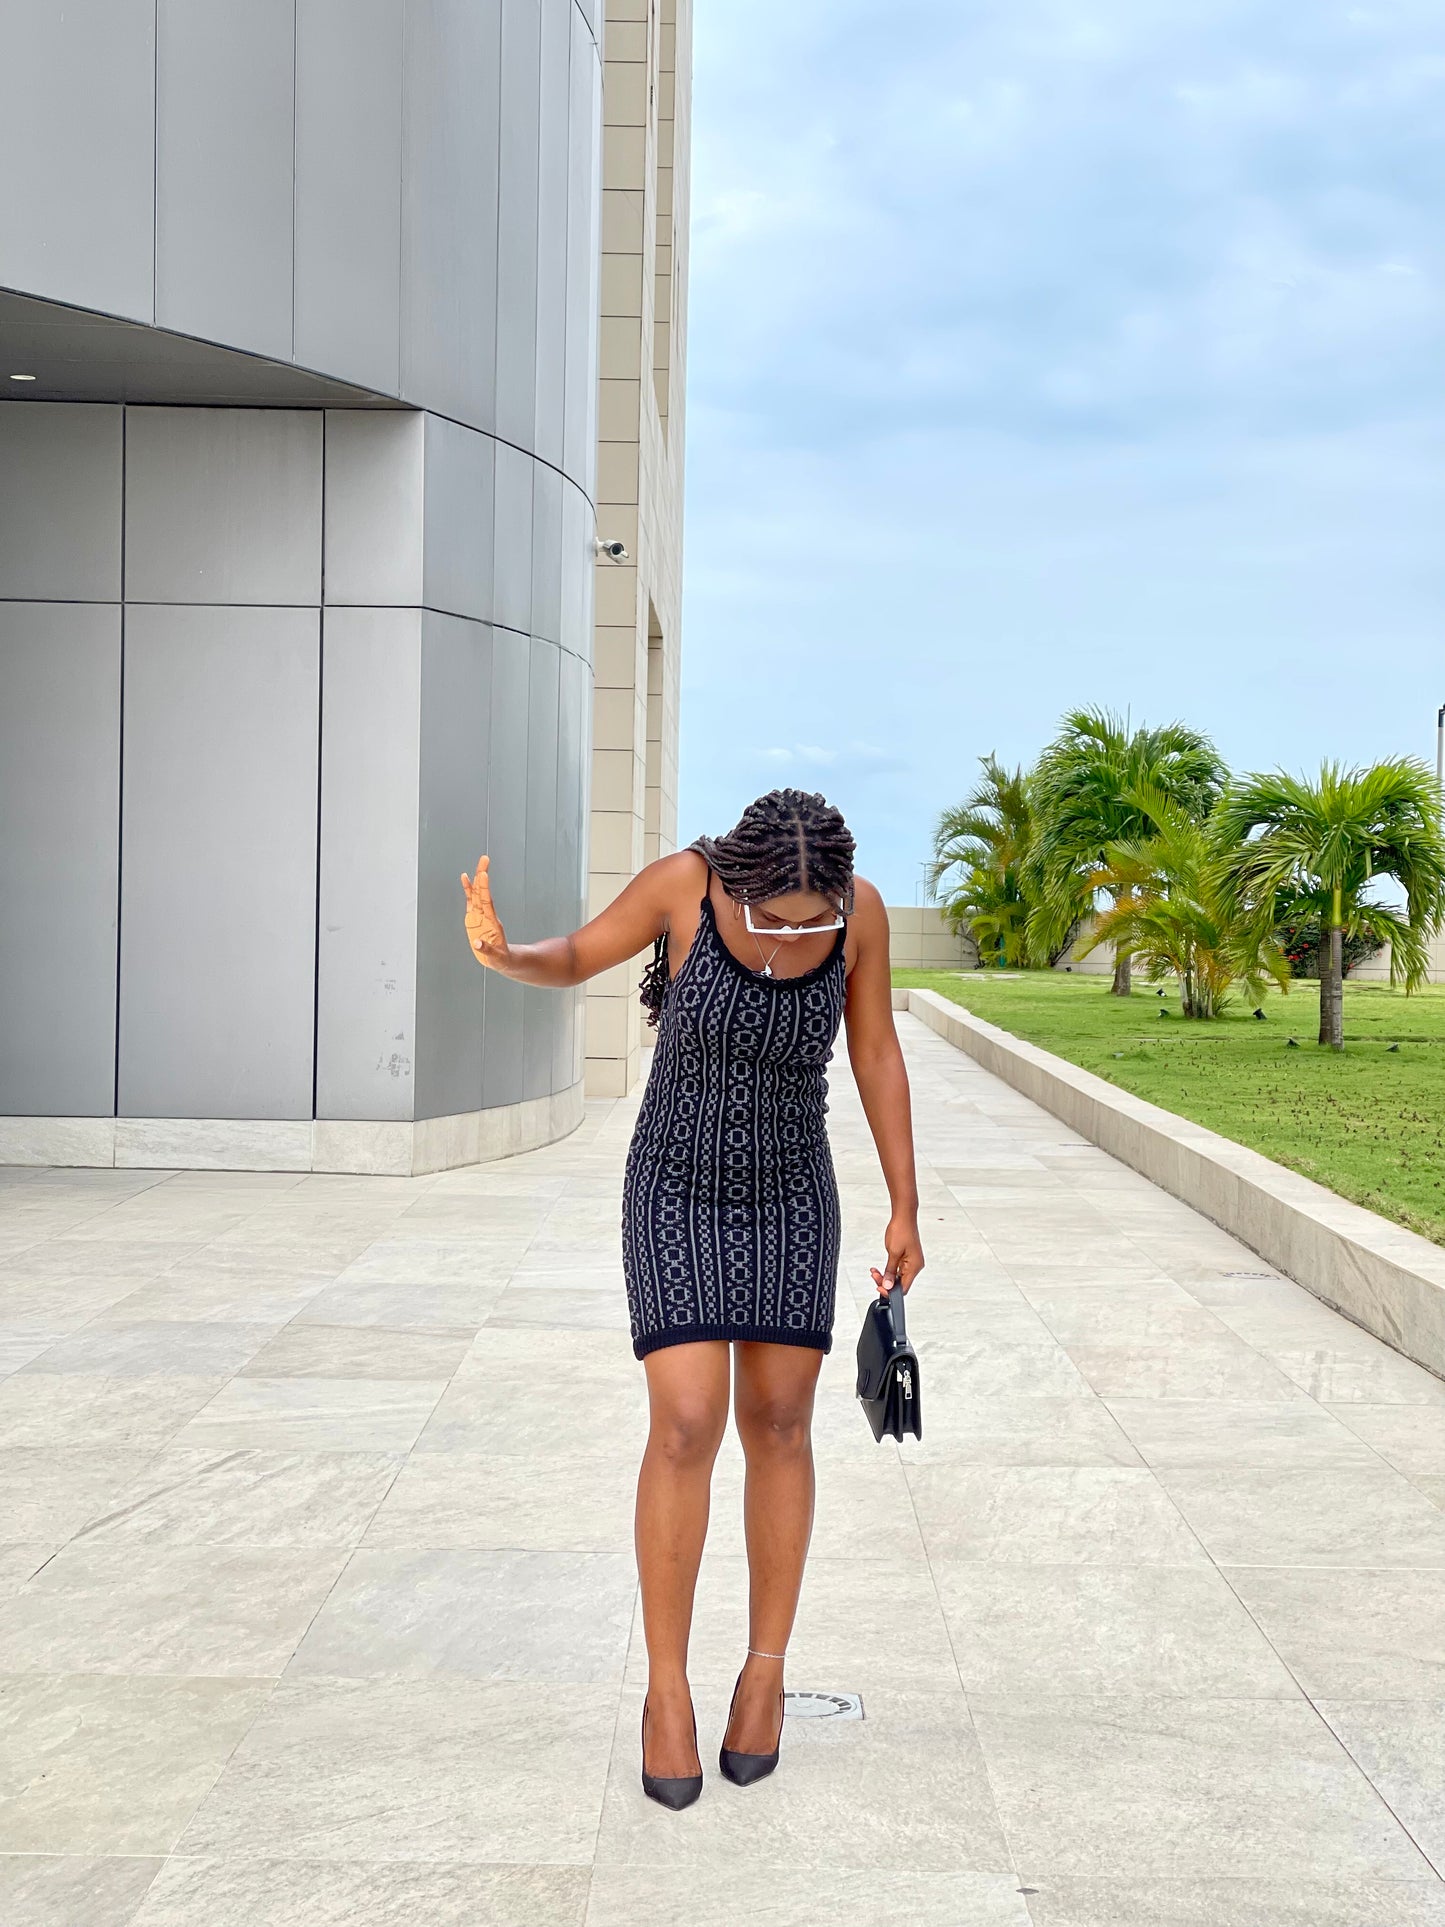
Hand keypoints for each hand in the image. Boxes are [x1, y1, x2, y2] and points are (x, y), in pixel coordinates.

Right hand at [461, 855, 509, 969]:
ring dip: (476, 879)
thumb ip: (487, 950)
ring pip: (477, 894)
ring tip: (477, 864)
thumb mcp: (497, 958)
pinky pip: (470, 901)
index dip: (484, 888)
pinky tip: (465, 878)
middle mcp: (486, 915)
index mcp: (491, 923)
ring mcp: (480, 915)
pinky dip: (468, 890)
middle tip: (484, 859)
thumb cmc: (502, 959)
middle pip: (483, 892)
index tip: (483, 875)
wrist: (502, 960)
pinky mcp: (474, 918)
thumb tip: (477, 943)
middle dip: (482, 875)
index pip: (487, 902)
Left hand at [870, 1213, 924, 1293]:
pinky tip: (882, 1268)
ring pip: (898, 1277)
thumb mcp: (893, 1253)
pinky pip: (899, 1269)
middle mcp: (915, 1266)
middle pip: (900, 1283)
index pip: (903, 1288)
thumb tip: (888, 1285)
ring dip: (886, 1276)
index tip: (880, 1288)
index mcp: (915, 1266)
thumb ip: (890, 1271)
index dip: (890, 1291)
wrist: (903, 1217)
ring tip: (875, 1272)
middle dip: (886, 1282)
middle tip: (875, 1276)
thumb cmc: (902, 1230)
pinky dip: (890, 1270)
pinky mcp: (908, 1258)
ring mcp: (912, 1262)